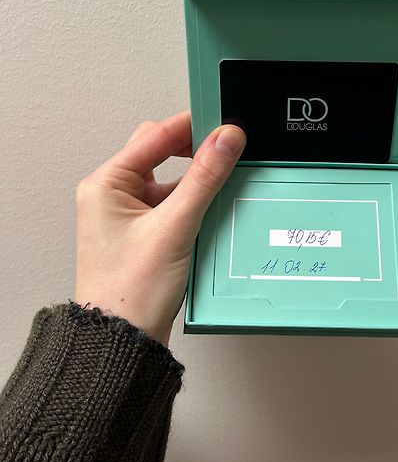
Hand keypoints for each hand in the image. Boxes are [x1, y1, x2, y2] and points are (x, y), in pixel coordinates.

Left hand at [75, 110, 245, 346]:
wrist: (122, 340)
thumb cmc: (130, 291)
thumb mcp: (174, 227)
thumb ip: (203, 178)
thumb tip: (225, 139)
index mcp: (106, 184)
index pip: (154, 137)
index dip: (190, 125)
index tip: (223, 121)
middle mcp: (113, 194)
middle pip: (160, 152)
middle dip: (193, 149)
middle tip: (227, 146)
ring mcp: (128, 213)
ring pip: (169, 178)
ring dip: (196, 177)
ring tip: (225, 176)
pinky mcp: (143, 230)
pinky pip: (172, 201)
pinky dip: (193, 199)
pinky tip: (214, 204)